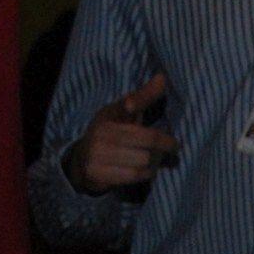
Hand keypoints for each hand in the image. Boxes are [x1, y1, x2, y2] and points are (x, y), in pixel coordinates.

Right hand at [62, 73, 175, 193]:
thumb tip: (163, 77)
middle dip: (163, 145)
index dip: (145, 109)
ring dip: (154, 161)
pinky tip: (146, 170)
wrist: (81, 161)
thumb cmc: (110, 132)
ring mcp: (96, 155)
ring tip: (157, 158)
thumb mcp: (123, 111)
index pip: (132, 106)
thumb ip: (143, 96)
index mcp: (108, 114)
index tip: (171, 134)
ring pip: (142, 160)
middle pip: (146, 140)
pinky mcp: (97, 174)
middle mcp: (100, 133)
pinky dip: (144, 174)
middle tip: (173, 146)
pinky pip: (133, 176)